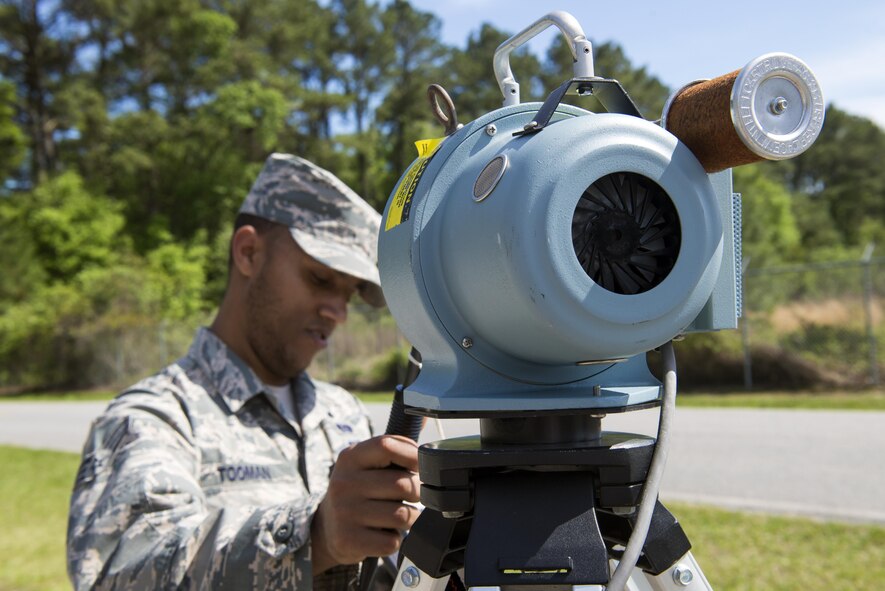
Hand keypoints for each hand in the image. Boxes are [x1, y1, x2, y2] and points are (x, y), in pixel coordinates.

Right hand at [311, 435, 420, 573]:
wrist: (327, 527)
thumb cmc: (359, 490)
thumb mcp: (365, 463)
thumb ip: (393, 452)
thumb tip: (425, 445)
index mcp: (350, 458)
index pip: (387, 446)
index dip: (412, 455)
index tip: (421, 466)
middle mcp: (344, 483)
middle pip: (402, 485)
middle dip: (417, 492)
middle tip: (412, 496)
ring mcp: (345, 512)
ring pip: (402, 516)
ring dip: (410, 519)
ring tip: (398, 515)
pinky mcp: (348, 540)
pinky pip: (392, 541)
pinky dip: (395, 539)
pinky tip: (384, 533)